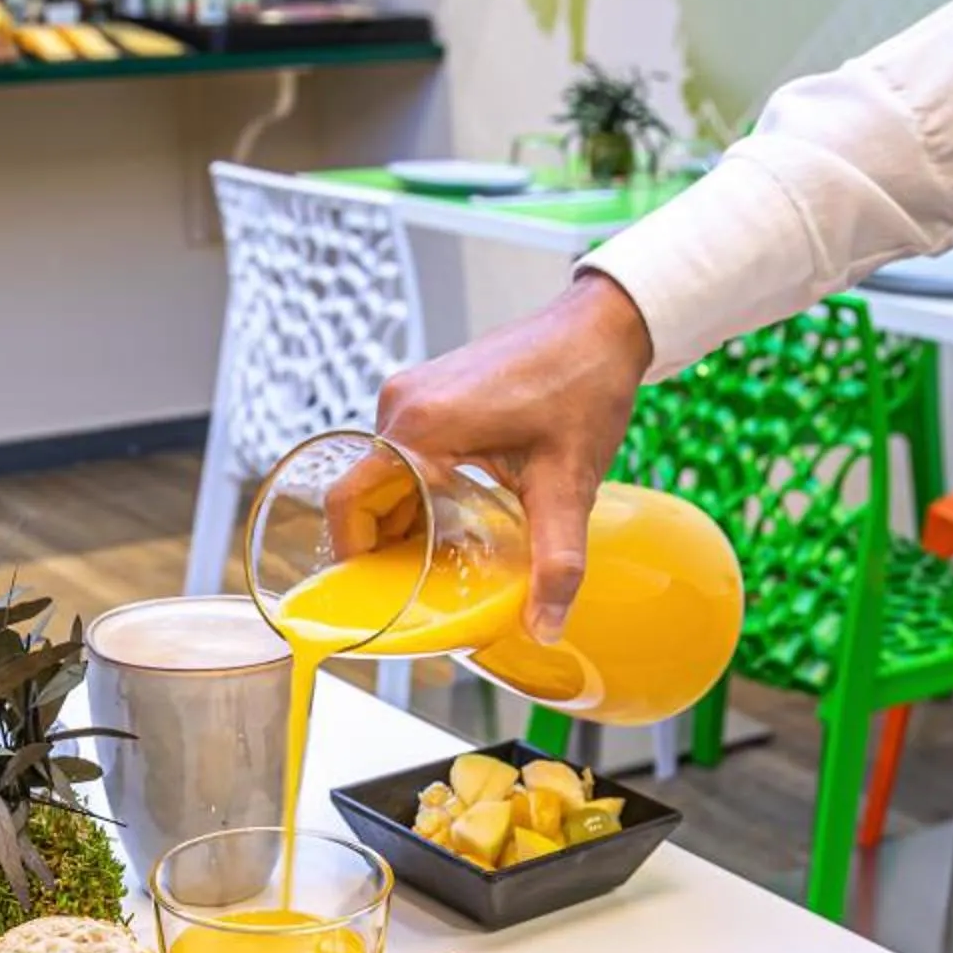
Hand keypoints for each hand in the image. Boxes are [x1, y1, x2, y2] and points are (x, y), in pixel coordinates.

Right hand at [371, 271, 652, 641]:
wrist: (601, 326)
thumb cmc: (585, 387)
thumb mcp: (569, 484)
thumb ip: (557, 561)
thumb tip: (545, 627)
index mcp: (422, 426)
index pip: (350, 502)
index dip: (353, 556)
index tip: (370, 596)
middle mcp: (403, 404)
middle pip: (360, 491)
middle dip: (380, 544)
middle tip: (413, 587)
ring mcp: (411, 392)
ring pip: (381, 473)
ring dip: (400, 517)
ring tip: (435, 559)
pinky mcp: (427, 390)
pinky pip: (401, 452)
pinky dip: (415, 489)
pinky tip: (451, 518)